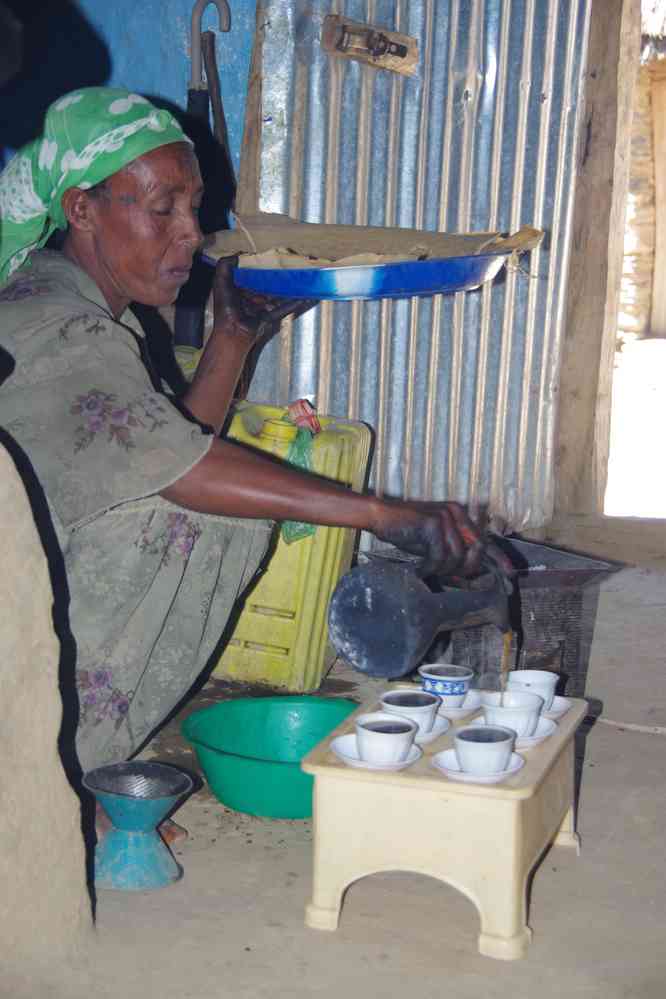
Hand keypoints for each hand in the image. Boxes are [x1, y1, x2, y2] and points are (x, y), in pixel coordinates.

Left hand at [212, 257, 316, 346]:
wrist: (232, 331)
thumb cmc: (225, 307)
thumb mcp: (220, 281)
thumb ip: (225, 265)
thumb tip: (239, 253)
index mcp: (237, 290)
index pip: (249, 276)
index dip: (257, 268)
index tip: (268, 260)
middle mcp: (248, 299)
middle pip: (264, 286)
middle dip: (274, 278)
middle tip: (286, 269)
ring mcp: (258, 309)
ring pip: (274, 297)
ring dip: (286, 291)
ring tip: (297, 281)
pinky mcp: (267, 318)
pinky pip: (281, 309)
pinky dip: (292, 304)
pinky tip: (302, 298)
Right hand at [370, 500, 514, 579]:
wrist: (381, 516)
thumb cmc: (406, 531)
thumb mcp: (434, 543)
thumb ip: (454, 552)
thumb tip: (468, 574)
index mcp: (460, 514)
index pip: (485, 538)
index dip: (499, 558)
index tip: (511, 574)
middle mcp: (457, 512)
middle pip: (476, 549)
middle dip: (466, 569)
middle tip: (450, 577)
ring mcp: (446, 516)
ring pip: (457, 556)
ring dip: (442, 569)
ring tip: (428, 570)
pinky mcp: (433, 523)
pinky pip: (439, 555)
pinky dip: (430, 567)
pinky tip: (420, 569)